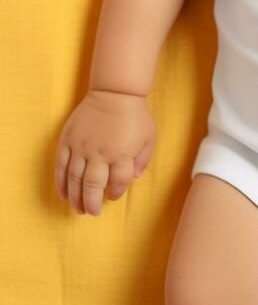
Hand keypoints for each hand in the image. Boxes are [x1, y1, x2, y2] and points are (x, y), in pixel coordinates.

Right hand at [55, 89, 156, 215]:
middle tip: (92, 212)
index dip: (116, 192)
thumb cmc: (135, 115)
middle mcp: (100, 153)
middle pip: (93, 186)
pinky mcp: (68, 140)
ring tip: (79, 209)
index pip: (118, 182)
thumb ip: (143, 159)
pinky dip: (61, 183)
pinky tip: (63, 194)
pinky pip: (61, 166)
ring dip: (75, 198)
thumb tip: (134, 178)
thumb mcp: (149, 137)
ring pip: (74, 180)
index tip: (114, 195)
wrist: (114, 92)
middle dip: (92, 203)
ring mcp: (81, 147)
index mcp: (121, 154)